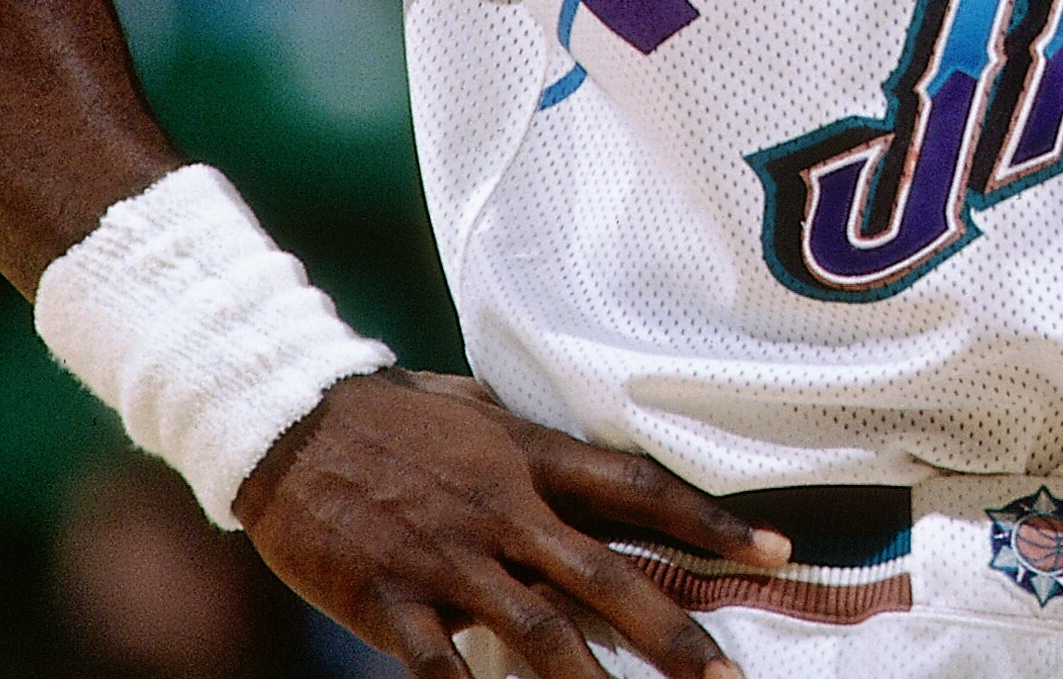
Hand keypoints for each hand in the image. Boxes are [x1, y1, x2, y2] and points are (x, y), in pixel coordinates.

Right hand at [233, 368, 791, 678]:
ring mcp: (447, 558)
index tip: (776, 550)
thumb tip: (593, 469)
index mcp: (530, 456)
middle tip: (728, 677)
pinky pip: (440, 667)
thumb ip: (538, 448)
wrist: (286, 419)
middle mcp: (503, 509)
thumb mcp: (479, 410)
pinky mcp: (390, 599)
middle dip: (672, 634)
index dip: (710, 522)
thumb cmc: (392, 412)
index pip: (640, 489)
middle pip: (605, 577)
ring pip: (537, 632)